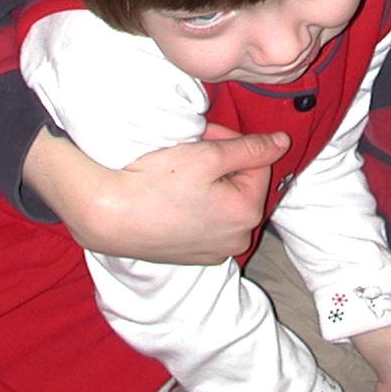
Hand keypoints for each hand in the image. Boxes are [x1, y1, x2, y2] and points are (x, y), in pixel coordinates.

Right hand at [19, 123, 284, 262]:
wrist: (108, 217)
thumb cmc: (157, 184)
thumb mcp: (208, 156)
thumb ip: (251, 147)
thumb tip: (282, 142)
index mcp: (248, 213)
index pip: (256, 162)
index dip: (230, 142)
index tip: (202, 135)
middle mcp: (238, 239)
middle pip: (241, 183)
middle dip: (220, 162)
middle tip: (189, 147)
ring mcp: (215, 252)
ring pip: (223, 201)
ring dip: (208, 182)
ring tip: (178, 170)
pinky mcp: (193, 256)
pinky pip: (207, 221)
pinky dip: (195, 204)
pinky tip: (171, 194)